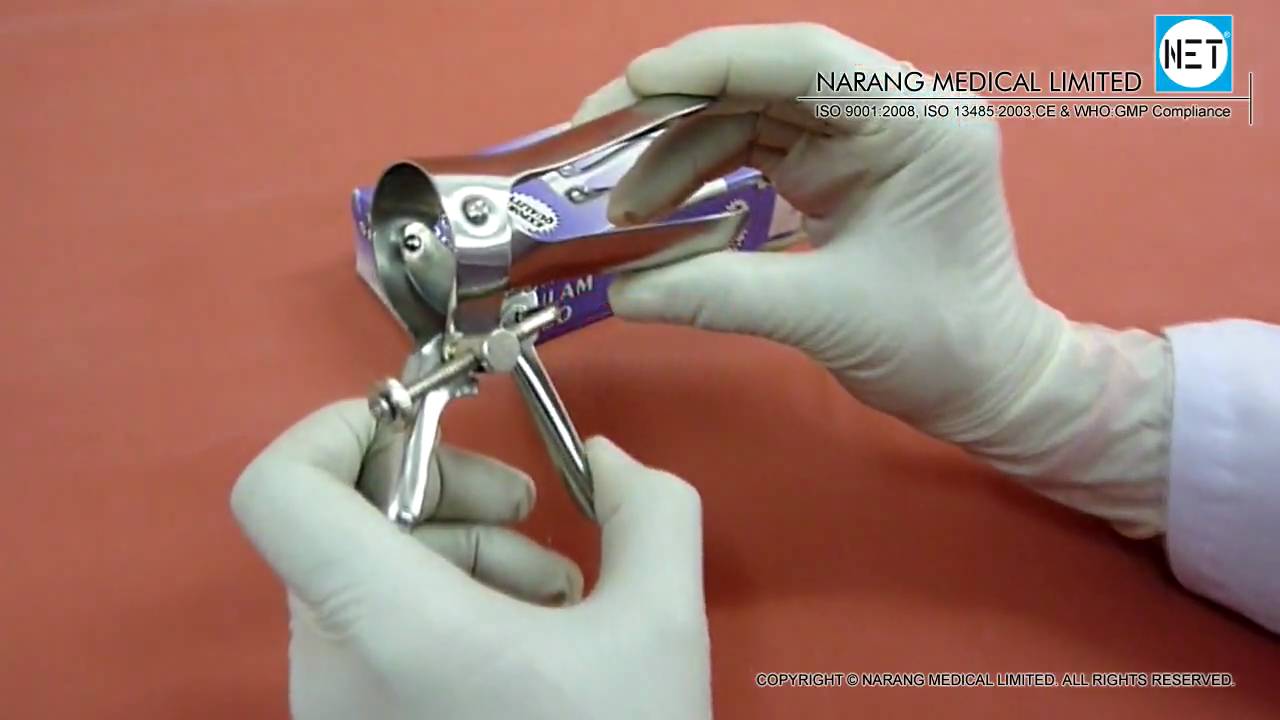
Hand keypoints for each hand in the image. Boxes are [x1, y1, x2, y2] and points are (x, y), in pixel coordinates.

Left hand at [231, 401, 710, 719]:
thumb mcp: (663, 625)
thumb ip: (649, 507)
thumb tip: (604, 459)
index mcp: (386, 624)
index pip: (278, 488)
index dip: (336, 425)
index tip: (430, 417)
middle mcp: (331, 665)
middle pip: (337, 517)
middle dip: (440, 487)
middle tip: (526, 506)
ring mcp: (334, 706)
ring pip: (364, 570)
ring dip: (459, 546)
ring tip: (555, 582)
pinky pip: (375, 625)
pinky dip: (445, 599)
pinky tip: (532, 624)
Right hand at [575, 23, 1172, 536]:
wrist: (987, 384)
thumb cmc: (937, 345)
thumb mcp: (822, 316)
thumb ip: (716, 294)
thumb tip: (618, 290)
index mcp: (915, 121)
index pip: (804, 59)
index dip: (712, 63)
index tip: (632, 85)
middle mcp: (891, 110)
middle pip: (766, 79)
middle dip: (676, 110)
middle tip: (596, 140)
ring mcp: (864, 136)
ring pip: (752, 113)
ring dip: (680, 150)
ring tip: (622, 203)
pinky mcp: (841, 166)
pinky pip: (758, 148)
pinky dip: (704, 173)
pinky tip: (658, 204)